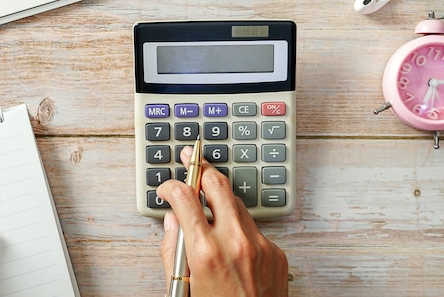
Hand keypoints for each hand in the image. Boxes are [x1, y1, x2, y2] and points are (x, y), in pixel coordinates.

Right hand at [157, 147, 288, 296]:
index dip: (172, 186)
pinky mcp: (276, 253)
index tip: (167, 189)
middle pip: (218, 184)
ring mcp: (260, 246)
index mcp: (205, 252)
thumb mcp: (181, 287)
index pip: (184, 198)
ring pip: (238, 203)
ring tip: (208, 199)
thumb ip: (172, 249)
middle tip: (193, 160)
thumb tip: (171, 221)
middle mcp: (236, 243)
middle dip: (202, 169)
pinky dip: (240, 228)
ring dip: (221, 198)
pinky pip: (254, 229)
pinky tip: (232, 241)